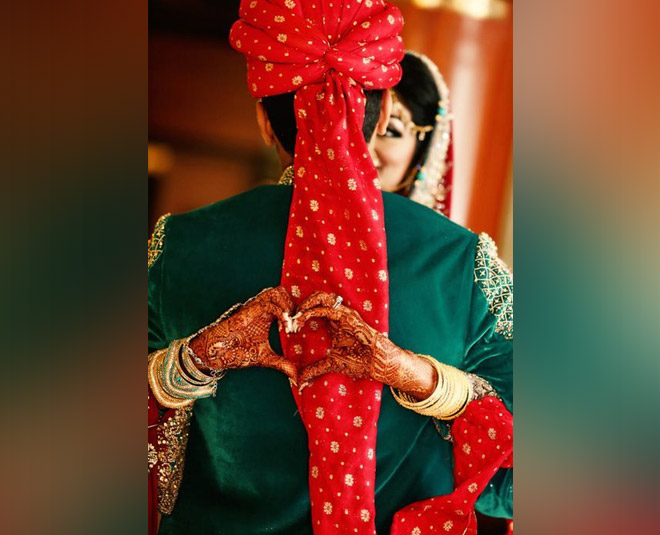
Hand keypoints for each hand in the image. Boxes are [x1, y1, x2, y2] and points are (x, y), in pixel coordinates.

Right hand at [188, 286, 296, 382]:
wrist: (217, 354)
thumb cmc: (238, 353)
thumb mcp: (266, 358)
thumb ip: (282, 364)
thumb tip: (296, 376)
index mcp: (267, 316)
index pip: (286, 302)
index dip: (296, 312)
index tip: (299, 329)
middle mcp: (262, 309)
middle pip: (283, 292)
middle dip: (294, 305)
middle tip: (298, 324)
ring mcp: (255, 308)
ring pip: (276, 292)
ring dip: (288, 306)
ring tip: (291, 324)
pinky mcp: (248, 312)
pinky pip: (268, 304)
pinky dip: (281, 313)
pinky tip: (285, 327)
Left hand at [293, 292, 436, 397]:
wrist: (378, 364)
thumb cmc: (359, 362)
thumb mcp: (331, 365)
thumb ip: (314, 369)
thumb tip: (300, 380)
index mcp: (334, 322)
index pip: (314, 308)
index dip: (300, 314)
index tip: (288, 327)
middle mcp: (339, 314)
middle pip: (316, 298)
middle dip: (300, 305)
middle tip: (288, 319)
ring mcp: (344, 314)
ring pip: (321, 298)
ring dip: (304, 305)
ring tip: (294, 317)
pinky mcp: (348, 317)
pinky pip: (327, 309)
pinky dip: (312, 312)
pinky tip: (302, 319)